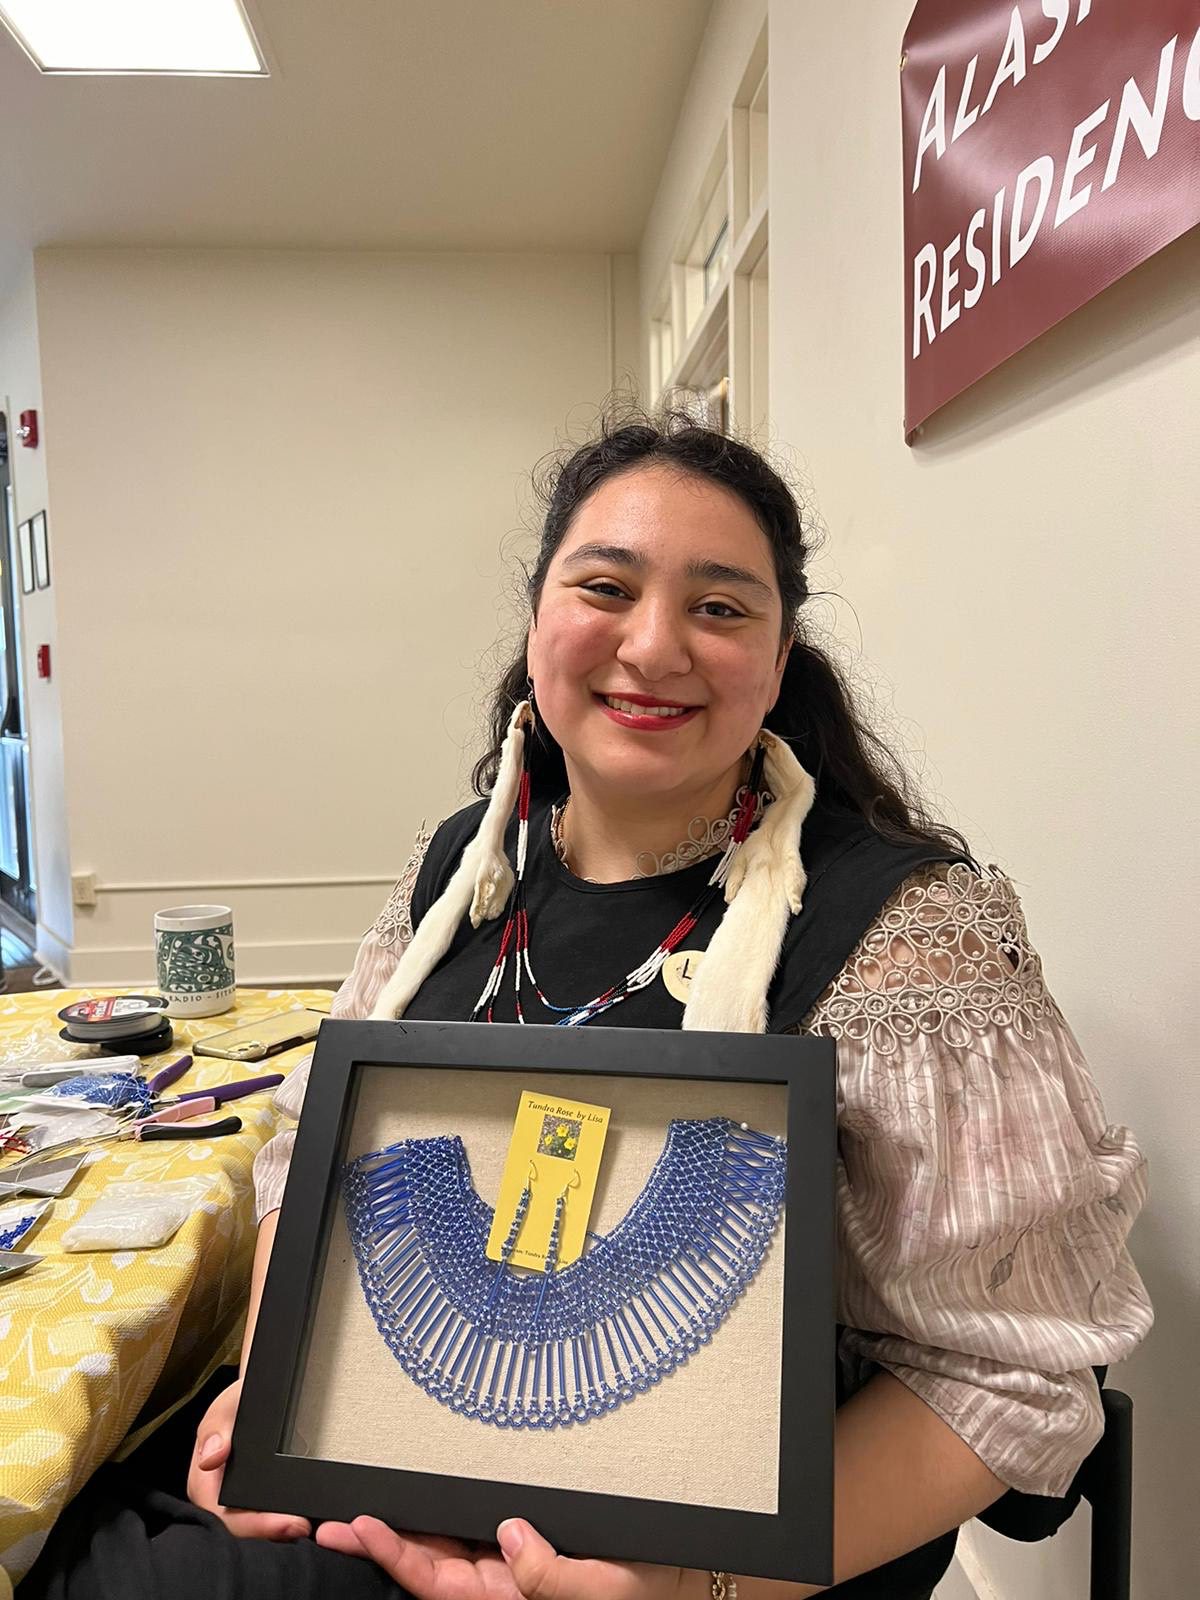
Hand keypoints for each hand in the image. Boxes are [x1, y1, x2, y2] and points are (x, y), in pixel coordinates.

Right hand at [187, 1375, 311, 1540]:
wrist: (258, 1395)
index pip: (224, 1517)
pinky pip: (270, 1516)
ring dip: (281, 1532)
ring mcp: (240, 1502)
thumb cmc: (240, 1402)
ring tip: (310, 1526)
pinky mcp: (259, 1500)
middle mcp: (220, 1499)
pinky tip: (308, 1518)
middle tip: (305, 1526)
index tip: (288, 1522)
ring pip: (257, 1529)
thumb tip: (210, 1457)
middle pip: (242, 1531)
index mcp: (205, 1483)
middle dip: (272, 1534)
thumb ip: (216, 1427)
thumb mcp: (227, 1406)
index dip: (255, 1526)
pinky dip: (286, 1520)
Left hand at [316, 1514, 694, 1599]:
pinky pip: (473, 1526)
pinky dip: (437, 1513)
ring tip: (351, 1508)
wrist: (685, 1575)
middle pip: (426, 1565)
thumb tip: (509, 1535)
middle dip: (378, 1544)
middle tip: (329, 1518)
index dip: (395, 1556)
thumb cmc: (650, 1584)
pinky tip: (412, 1498)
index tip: (358, 1526)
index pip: (437, 1583)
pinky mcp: (526, 1537)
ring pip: (443, 1546)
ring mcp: (510, 1561)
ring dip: (399, 1529)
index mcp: (512, 1599)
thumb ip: (554, 1574)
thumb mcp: (605, 1587)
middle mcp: (502, 1582)